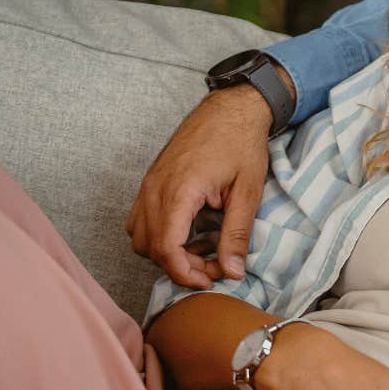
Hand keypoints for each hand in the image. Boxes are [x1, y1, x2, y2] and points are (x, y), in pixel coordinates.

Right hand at [125, 85, 272, 286]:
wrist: (231, 108)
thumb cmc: (241, 144)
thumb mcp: (248, 192)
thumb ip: (236, 234)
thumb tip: (232, 272)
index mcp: (180, 191)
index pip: (166, 249)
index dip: (185, 274)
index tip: (210, 280)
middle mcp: (155, 189)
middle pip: (151, 248)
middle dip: (180, 266)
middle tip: (215, 265)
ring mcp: (148, 184)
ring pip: (140, 237)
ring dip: (167, 252)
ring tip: (203, 248)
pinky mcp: (150, 181)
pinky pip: (140, 219)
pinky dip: (159, 234)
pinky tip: (189, 231)